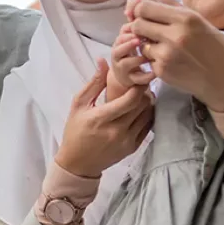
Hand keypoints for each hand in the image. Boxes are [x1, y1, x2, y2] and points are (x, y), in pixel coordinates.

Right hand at [55, 60, 154, 177]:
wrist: (78, 163)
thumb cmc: (75, 131)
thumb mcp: (79, 105)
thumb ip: (94, 83)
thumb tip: (103, 61)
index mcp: (102, 118)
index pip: (130, 100)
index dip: (138, 87)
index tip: (138, 79)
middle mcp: (117, 131)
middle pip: (142, 106)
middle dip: (144, 93)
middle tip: (141, 86)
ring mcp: (127, 141)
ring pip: (148, 116)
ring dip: (147, 104)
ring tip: (141, 97)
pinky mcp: (133, 148)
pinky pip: (148, 128)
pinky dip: (147, 117)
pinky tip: (140, 111)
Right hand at [110, 24, 154, 88]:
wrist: (128, 74)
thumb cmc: (133, 51)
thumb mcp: (133, 39)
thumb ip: (135, 28)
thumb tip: (138, 12)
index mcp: (119, 44)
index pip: (119, 37)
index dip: (127, 33)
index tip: (139, 29)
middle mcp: (118, 56)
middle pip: (118, 49)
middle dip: (128, 44)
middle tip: (139, 40)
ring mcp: (124, 69)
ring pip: (126, 64)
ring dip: (137, 59)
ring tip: (148, 56)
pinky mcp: (132, 80)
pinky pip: (138, 79)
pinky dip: (146, 76)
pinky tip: (155, 72)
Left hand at [128, 0, 223, 111]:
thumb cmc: (216, 47)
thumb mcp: (199, 20)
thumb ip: (171, 4)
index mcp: (186, 18)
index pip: (145, 7)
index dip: (141, 9)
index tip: (146, 14)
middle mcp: (175, 35)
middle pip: (137, 23)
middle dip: (141, 25)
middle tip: (152, 29)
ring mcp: (167, 55)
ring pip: (141, 42)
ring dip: (148, 42)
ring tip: (164, 45)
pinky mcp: (163, 72)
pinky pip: (148, 59)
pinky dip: (155, 58)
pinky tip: (170, 59)